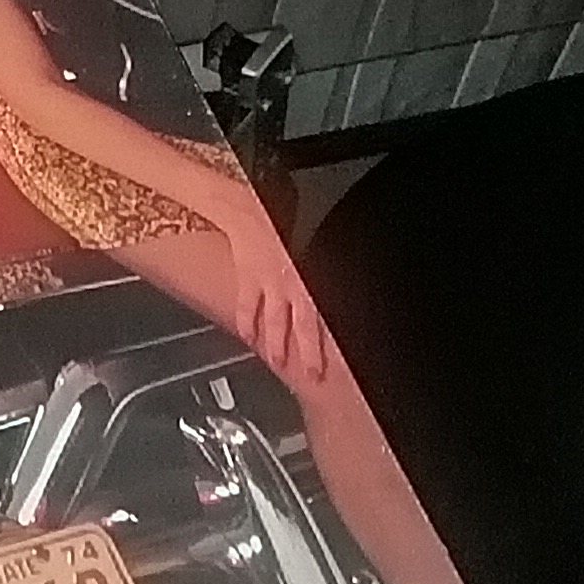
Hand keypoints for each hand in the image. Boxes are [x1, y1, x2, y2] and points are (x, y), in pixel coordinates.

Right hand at [225, 219, 330, 390]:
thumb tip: (335, 284)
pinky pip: (246, 308)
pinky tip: (248, 337)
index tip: (338, 357)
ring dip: (276, 345)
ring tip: (279, 362)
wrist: (250, 209)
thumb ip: (316, 271)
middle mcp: (291, 286)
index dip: (329, 338)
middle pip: (302, 327)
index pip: (322, 315)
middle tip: (314, 374)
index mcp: (309, 279)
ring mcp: (267, 286)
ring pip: (273, 323)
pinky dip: (246, 325)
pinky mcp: (247, 281)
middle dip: (308, 353)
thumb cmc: (285, 220)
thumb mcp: (312, 242)